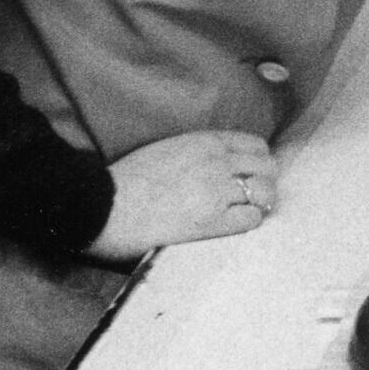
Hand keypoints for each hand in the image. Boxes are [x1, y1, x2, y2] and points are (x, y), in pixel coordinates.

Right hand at [85, 131, 276, 263]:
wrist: (100, 206)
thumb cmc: (125, 181)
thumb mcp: (167, 150)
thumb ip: (197, 153)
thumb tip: (216, 166)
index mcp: (204, 142)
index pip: (255, 145)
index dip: (256, 162)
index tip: (248, 175)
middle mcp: (217, 161)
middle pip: (268, 167)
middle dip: (263, 181)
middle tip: (250, 197)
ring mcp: (216, 190)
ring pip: (265, 192)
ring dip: (259, 203)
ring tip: (244, 213)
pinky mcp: (211, 221)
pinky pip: (251, 219)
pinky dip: (248, 223)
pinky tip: (232, 226)